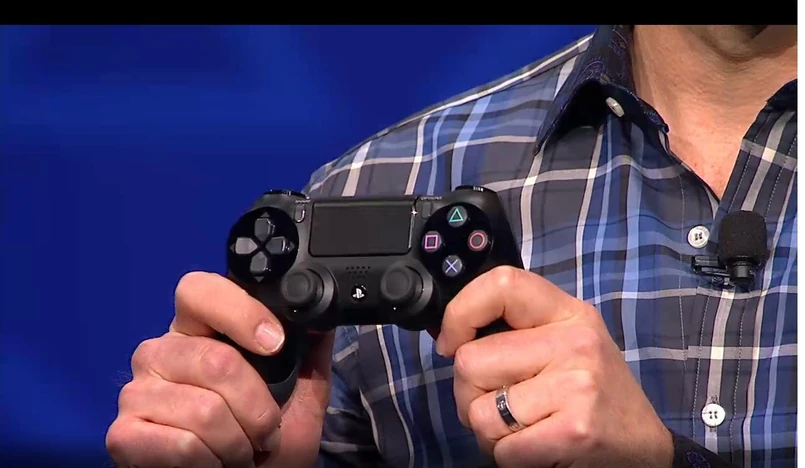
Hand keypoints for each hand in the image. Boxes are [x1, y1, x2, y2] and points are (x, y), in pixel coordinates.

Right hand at [105, 272, 333, 467]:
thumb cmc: (264, 445)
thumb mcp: (301, 397)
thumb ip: (310, 357)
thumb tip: (321, 320)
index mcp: (198, 331)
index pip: (199, 290)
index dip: (241, 313)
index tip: (276, 345)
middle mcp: (160, 352)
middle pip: (215, 360)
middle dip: (257, 409)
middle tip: (264, 433)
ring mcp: (136, 392)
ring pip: (205, 410)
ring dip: (237, 444)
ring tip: (238, 452)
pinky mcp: (123, 435)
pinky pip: (182, 444)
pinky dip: (210, 462)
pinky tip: (211, 465)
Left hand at [435, 266, 673, 467]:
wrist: (645, 450)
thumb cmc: (594, 397)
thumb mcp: (567, 346)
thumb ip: (517, 332)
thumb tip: (450, 336)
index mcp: (569, 313)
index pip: (501, 284)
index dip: (460, 312)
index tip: (450, 342)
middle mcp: (575, 342)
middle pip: (470, 361)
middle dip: (470, 394)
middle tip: (501, 406)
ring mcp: (576, 386)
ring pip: (478, 411)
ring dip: (488, 432)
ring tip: (522, 429)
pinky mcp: (574, 431)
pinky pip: (501, 448)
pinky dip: (508, 457)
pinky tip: (536, 449)